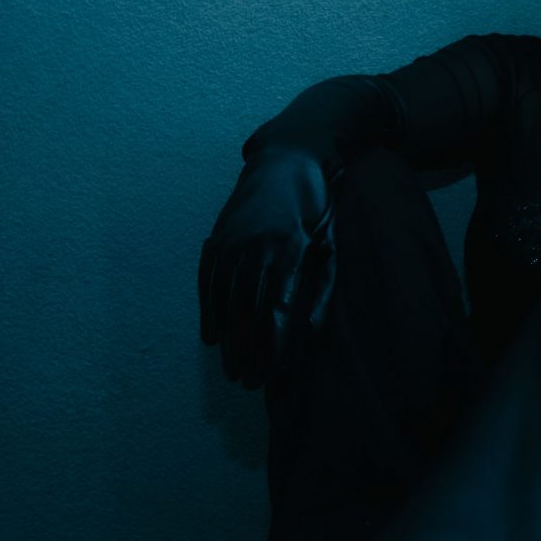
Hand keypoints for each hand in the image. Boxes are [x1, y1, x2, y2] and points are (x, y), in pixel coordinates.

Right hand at [197, 147, 339, 387]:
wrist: (288, 158)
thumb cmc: (318, 207)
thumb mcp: (332, 245)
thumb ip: (322, 290)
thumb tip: (315, 337)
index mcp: (290, 247)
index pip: (277, 307)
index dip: (272, 343)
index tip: (272, 373)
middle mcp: (256, 244)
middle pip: (247, 309)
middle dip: (247, 349)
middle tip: (248, 383)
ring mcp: (232, 239)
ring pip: (225, 298)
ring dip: (227, 337)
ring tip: (231, 368)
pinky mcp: (217, 237)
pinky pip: (208, 281)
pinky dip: (208, 309)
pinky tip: (211, 336)